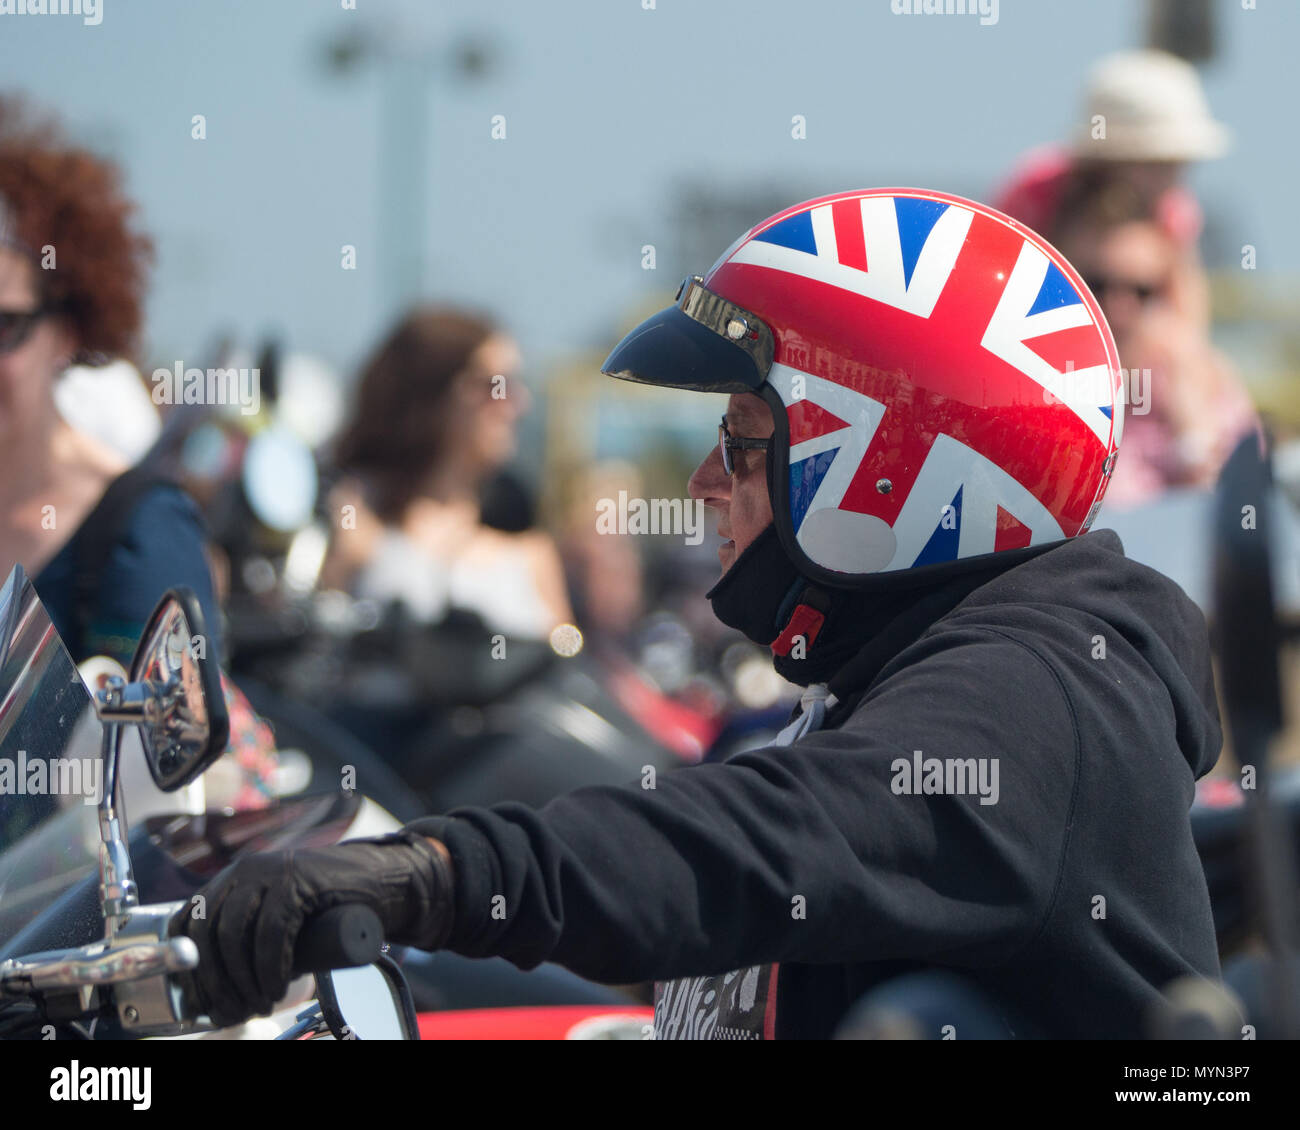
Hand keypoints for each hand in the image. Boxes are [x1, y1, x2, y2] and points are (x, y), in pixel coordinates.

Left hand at [171, 832, 452, 1027]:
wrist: (385, 883)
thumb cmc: (332, 910)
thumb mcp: (279, 920)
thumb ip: (249, 938)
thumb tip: (215, 991)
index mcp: (232, 880)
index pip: (187, 923)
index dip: (187, 969)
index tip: (199, 1004)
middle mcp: (245, 869)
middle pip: (208, 932)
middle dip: (216, 982)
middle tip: (233, 1013)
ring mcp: (271, 870)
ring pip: (234, 932)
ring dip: (243, 979)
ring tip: (261, 1004)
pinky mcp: (297, 878)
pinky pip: (271, 929)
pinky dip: (270, 966)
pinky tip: (278, 986)